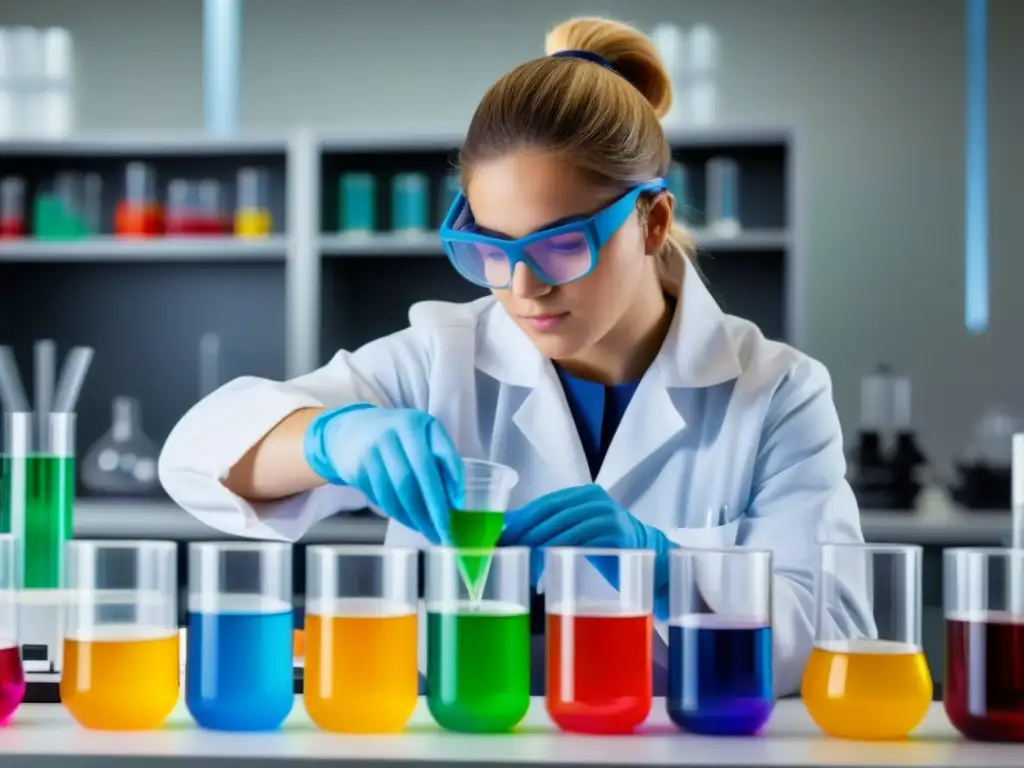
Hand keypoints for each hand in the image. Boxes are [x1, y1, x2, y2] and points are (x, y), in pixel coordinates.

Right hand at [304, 403, 463, 543]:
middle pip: (411, 481)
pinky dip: (399, 515)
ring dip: (414, 519)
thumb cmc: (401, 434)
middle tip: (444, 533)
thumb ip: (444, 458)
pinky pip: (381, 499)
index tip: (458, 507)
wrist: (355, 428)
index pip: (432, 460)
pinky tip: (411, 522)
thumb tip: (455, 498)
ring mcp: (369, 454)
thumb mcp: (426, 433)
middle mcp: (388, 437)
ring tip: (429, 532)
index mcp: (411, 425)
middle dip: (430, 511)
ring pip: (394, 495)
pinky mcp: (357, 471)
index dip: (447, 485)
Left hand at [499, 484, 674, 603]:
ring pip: (562, 528)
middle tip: (504, 550)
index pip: (545, 503)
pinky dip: (557, 556)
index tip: (501, 536)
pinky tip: (544, 568)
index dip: (521, 519)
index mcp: (585, 493)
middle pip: (551, 514)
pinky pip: (578, 543)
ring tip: (520, 561)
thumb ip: (553, 525)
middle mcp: (596, 500)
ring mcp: (608, 516)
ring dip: (537, 546)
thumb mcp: (580, 528)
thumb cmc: (607, 544)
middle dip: (524, 533)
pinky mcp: (615, 537)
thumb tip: (509, 528)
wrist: (652, 557)